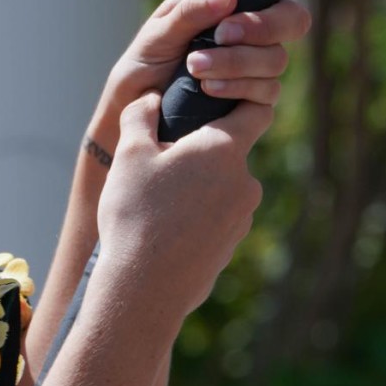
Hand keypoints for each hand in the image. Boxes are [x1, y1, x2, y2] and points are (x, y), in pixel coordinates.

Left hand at [85, 0, 325, 154]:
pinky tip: (208, 89)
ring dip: (236, 61)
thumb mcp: (158, 31)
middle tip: (222, 33)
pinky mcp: (254, 97)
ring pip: (278, 58)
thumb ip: (191, 11)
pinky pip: (267, 90)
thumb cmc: (145, 62)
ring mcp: (256, 64)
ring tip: (195, 67)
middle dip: (261, 25)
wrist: (134, 109)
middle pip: (292, 18)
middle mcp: (251, 29)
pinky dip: (237, 87)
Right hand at [94, 90, 263, 328]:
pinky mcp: (232, 247)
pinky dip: (197, 218)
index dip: (241, 100)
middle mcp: (245, 182)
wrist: (144, 287)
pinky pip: (217, 220)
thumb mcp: (129, 154)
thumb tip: (151, 99)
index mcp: (224, 150)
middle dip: (201, 152)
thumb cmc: (136, 214)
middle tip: (161, 163)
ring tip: (157, 203)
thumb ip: (140, 116)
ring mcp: (242, 219)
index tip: (217, 100)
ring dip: (198, 187)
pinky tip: (164, 231)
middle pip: (230, 152)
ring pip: (222, 188)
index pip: (256, 111)